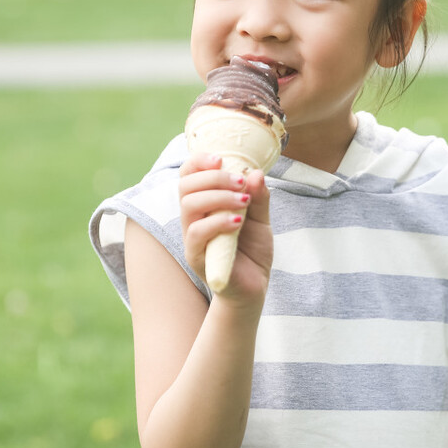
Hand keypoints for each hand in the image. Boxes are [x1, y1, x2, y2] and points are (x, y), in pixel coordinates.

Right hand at [178, 152, 272, 304]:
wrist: (254, 287)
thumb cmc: (252, 252)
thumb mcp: (261, 219)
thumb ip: (258, 197)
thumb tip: (255, 172)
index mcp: (205, 205)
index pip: (189, 176)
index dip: (199, 162)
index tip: (221, 159)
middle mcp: (193, 219)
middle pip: (186, 186)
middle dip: (214, 178)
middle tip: (240, 181)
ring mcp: (193, 238)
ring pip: (189, 206)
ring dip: (217, 196)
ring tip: (243, 201)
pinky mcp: (197, 257)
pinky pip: (197, 233)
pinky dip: (218, 222)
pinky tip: (238, 222)